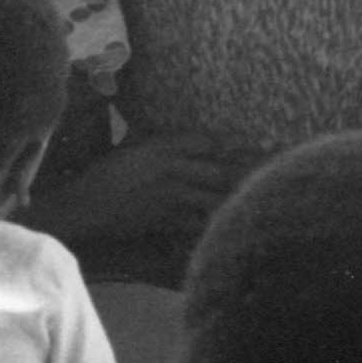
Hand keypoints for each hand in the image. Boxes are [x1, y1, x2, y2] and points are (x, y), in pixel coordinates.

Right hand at [24, 132, 247, 251]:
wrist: (83, 207)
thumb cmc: (105, 176)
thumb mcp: (134, 149)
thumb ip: (165, 144)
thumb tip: (201, 144)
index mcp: (161, 146)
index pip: (208, 141)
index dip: (237, 144)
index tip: (264, 143)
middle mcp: (169, 167)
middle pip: (220, 167)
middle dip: (251, 168)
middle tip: (279, 166)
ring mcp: (170, 194)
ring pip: (214, 194)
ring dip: (240, 194)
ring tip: (265, 193)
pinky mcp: (166, 218)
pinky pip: (199, 219)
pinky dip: (217, 220)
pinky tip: (235, 221)